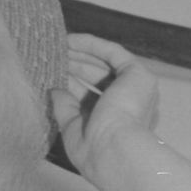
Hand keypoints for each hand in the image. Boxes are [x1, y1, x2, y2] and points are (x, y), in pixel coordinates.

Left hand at [48, 33, 163, 188]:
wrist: (113, 150)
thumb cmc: (93, 150)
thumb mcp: (72, 128)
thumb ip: (64, 107)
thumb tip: (54, 90)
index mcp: (115, 120)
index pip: (91, 96)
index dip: (72, 83)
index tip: (53, 74)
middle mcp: (129, 102)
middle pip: (98, 77)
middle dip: (75, 65)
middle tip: (53, 55)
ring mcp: (136, 87)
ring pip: (105, 63)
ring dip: (82, 53)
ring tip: (58, 44)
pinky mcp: (138, 74)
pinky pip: (113, 52)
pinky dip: (92, 45)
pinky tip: (72, 40)